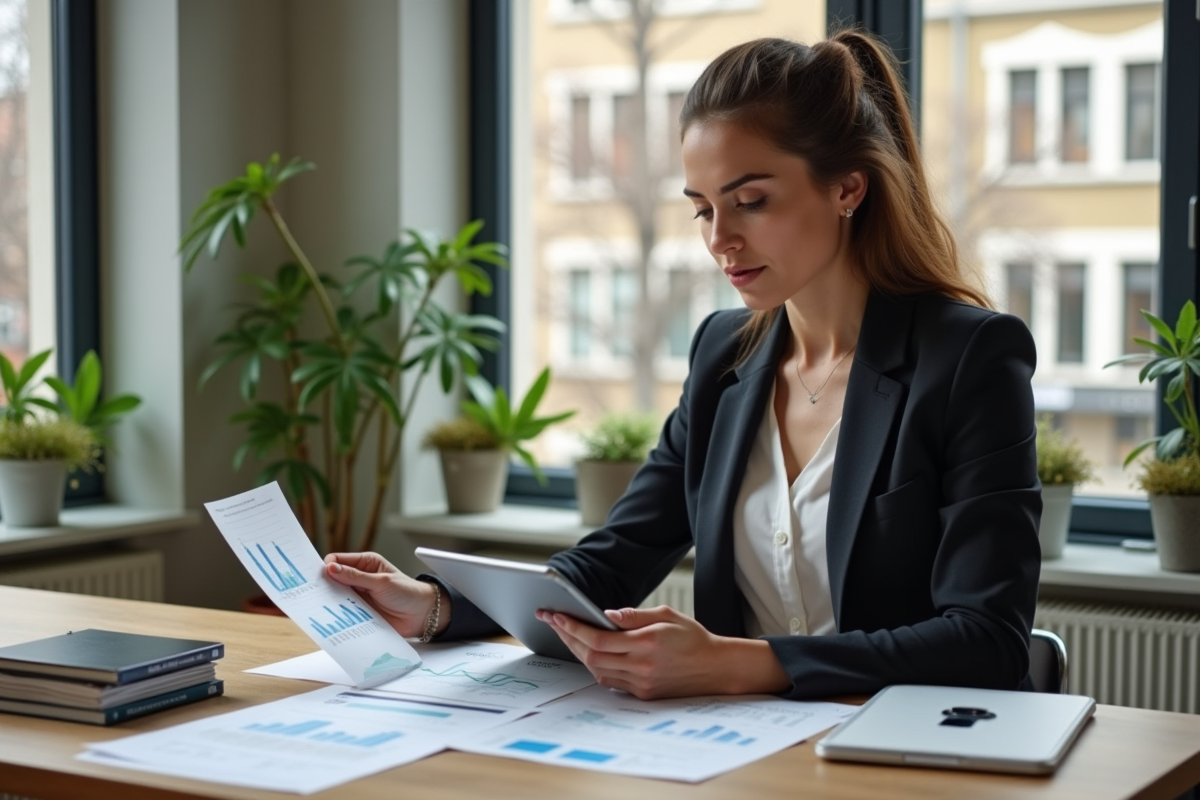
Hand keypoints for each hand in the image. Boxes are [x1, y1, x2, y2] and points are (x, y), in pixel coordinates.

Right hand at [323, 552, 448, 638]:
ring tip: (318, 607)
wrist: (423, 616)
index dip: (326, 567)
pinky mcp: (359, 613)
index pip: (338, 561)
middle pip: (333, 580)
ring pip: (335, 597)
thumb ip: (356, 577)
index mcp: (365, 563)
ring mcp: (358, 596)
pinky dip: (337, 615)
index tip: (315, 576)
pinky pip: (343, 612)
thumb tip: (330, 568)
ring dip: (329, 601)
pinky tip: (330, 618)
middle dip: (323, 585)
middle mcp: (359, 578)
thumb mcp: (381, 582)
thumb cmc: (407, 592)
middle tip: (312, 593)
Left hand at [536, 605, 787, 699]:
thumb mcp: (666, 615)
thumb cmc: (694, 638)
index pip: (598, 638)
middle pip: (591, 657)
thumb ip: (634, 615)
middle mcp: (641, 667)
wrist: (717, 668)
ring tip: (569, 635)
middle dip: (569, 638)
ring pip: (597, 671)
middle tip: (554, 622)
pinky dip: (597, 666)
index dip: (573, 627)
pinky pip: (611, 681)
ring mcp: (641, 684)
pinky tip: (592, 653)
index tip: (556, 615)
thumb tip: (605, 614)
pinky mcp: (643, 694)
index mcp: (646, 643)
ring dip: (580, 653)